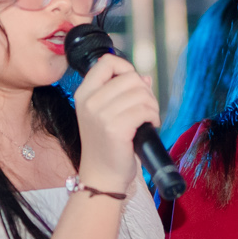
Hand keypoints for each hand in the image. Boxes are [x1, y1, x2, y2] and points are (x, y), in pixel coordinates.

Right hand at [70, 53, 158, 190]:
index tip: (134, 85)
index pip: (107, 62)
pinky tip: (149, 126)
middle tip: (146, 108)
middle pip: (130, 77)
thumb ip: (123, 92)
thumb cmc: (107, 146)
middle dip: (145, 91)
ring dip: (152, 106)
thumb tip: (144, 77)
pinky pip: (144, 110)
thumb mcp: (107, 114)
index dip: (126, 68)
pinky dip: (153, 117)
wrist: (101, 176)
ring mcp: (101, 114)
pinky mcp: (115, 128)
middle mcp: (89, 101)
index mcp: (84, 94)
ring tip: (148, 119)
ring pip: (141, 94)